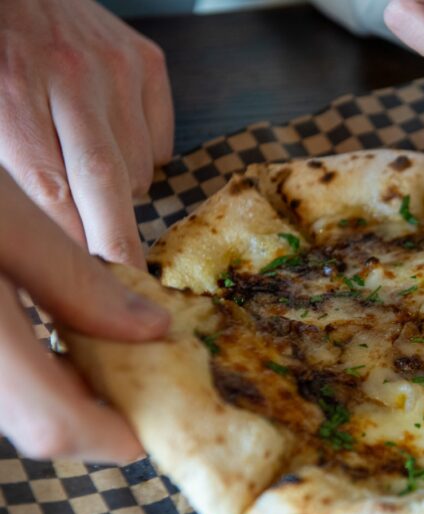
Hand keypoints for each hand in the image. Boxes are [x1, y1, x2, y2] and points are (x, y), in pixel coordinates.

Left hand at [0, 0, 173, 266]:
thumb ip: (12, 172)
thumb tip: (40, 238)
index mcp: (9, 87)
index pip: (48, 187)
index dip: (68, 245)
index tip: (81, 290)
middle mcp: (70, 73)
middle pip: (105, 182)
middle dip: (116, 244)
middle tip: (128, 289)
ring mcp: (118, 66)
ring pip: (136, 166)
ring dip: (117, 194)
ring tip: (88, 181)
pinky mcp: (148, 63)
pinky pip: (158, 142)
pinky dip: (139, 159)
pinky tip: (109, 143)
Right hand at [0, 167, 169, 461]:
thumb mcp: (11, 222)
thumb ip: (78, 284)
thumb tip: (151, 329)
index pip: (53, 424)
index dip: (109, 436)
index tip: (148, 427)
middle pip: (32, 421)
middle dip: (90, 411)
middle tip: (135, 380)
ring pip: (9, 403)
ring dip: (57, 392)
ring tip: (98, 352)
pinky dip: (23, 372)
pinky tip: (42, 336)